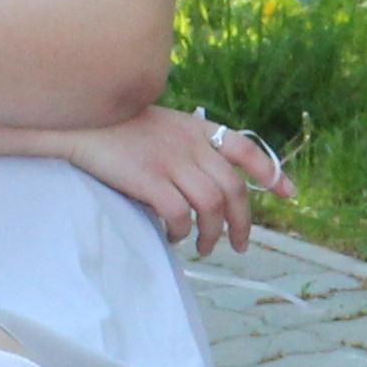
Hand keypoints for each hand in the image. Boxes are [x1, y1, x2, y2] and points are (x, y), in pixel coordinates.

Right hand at [65, 106, 285, 256]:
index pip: (244, 149)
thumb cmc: (116, 127)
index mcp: (196, 129)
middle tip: (240, 246)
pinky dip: (180, 231)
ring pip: (211, 206)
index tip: (289, 194)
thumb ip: (187, 147)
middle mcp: (190, 144)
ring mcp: (170, 161)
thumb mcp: (161, 126)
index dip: (270, 173)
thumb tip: (210, 190)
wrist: (77, 119)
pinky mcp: (148, 179)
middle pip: (233, 189)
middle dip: (243, 223)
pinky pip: (178, 214)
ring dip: (213, 233)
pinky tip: (174, 237)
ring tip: (206, 247)